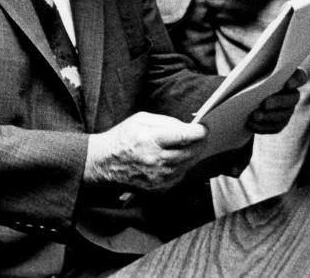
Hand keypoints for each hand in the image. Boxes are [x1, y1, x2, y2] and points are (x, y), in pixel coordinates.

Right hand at [84, 112, 207, 192]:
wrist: (105, 164)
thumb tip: (186, 126)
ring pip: (188, 165)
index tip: (204, 127)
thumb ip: (166, 121)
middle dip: (200, 142)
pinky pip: (180, 176)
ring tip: (190, 145)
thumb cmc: (122, 137)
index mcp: (152, 140)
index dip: (199, 131)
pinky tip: (177, 159)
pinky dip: (183, 167)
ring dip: (193, 154)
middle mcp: (157, 160)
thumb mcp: (141, 119)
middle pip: (191, 152)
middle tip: (201, 135)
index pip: (185, 136)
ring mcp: (159, 177)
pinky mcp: (159, 188)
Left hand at [246, 67, 306, 133]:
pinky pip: (275, 127)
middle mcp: (292, 93)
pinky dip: (262, 126)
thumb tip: (239, 72)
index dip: (296, 80)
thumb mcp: (247, 72)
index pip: (300, 77)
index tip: (287, 83)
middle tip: (265, 103)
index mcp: (287, 75)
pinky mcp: (280, 122)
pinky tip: (250, 123)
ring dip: (269, 116)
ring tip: (254, 115)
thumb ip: (251, 71)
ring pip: (284, 114)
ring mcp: (288, 109)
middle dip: (280, 101)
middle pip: (293, 98)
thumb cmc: (246, 78)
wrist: (242, 97)